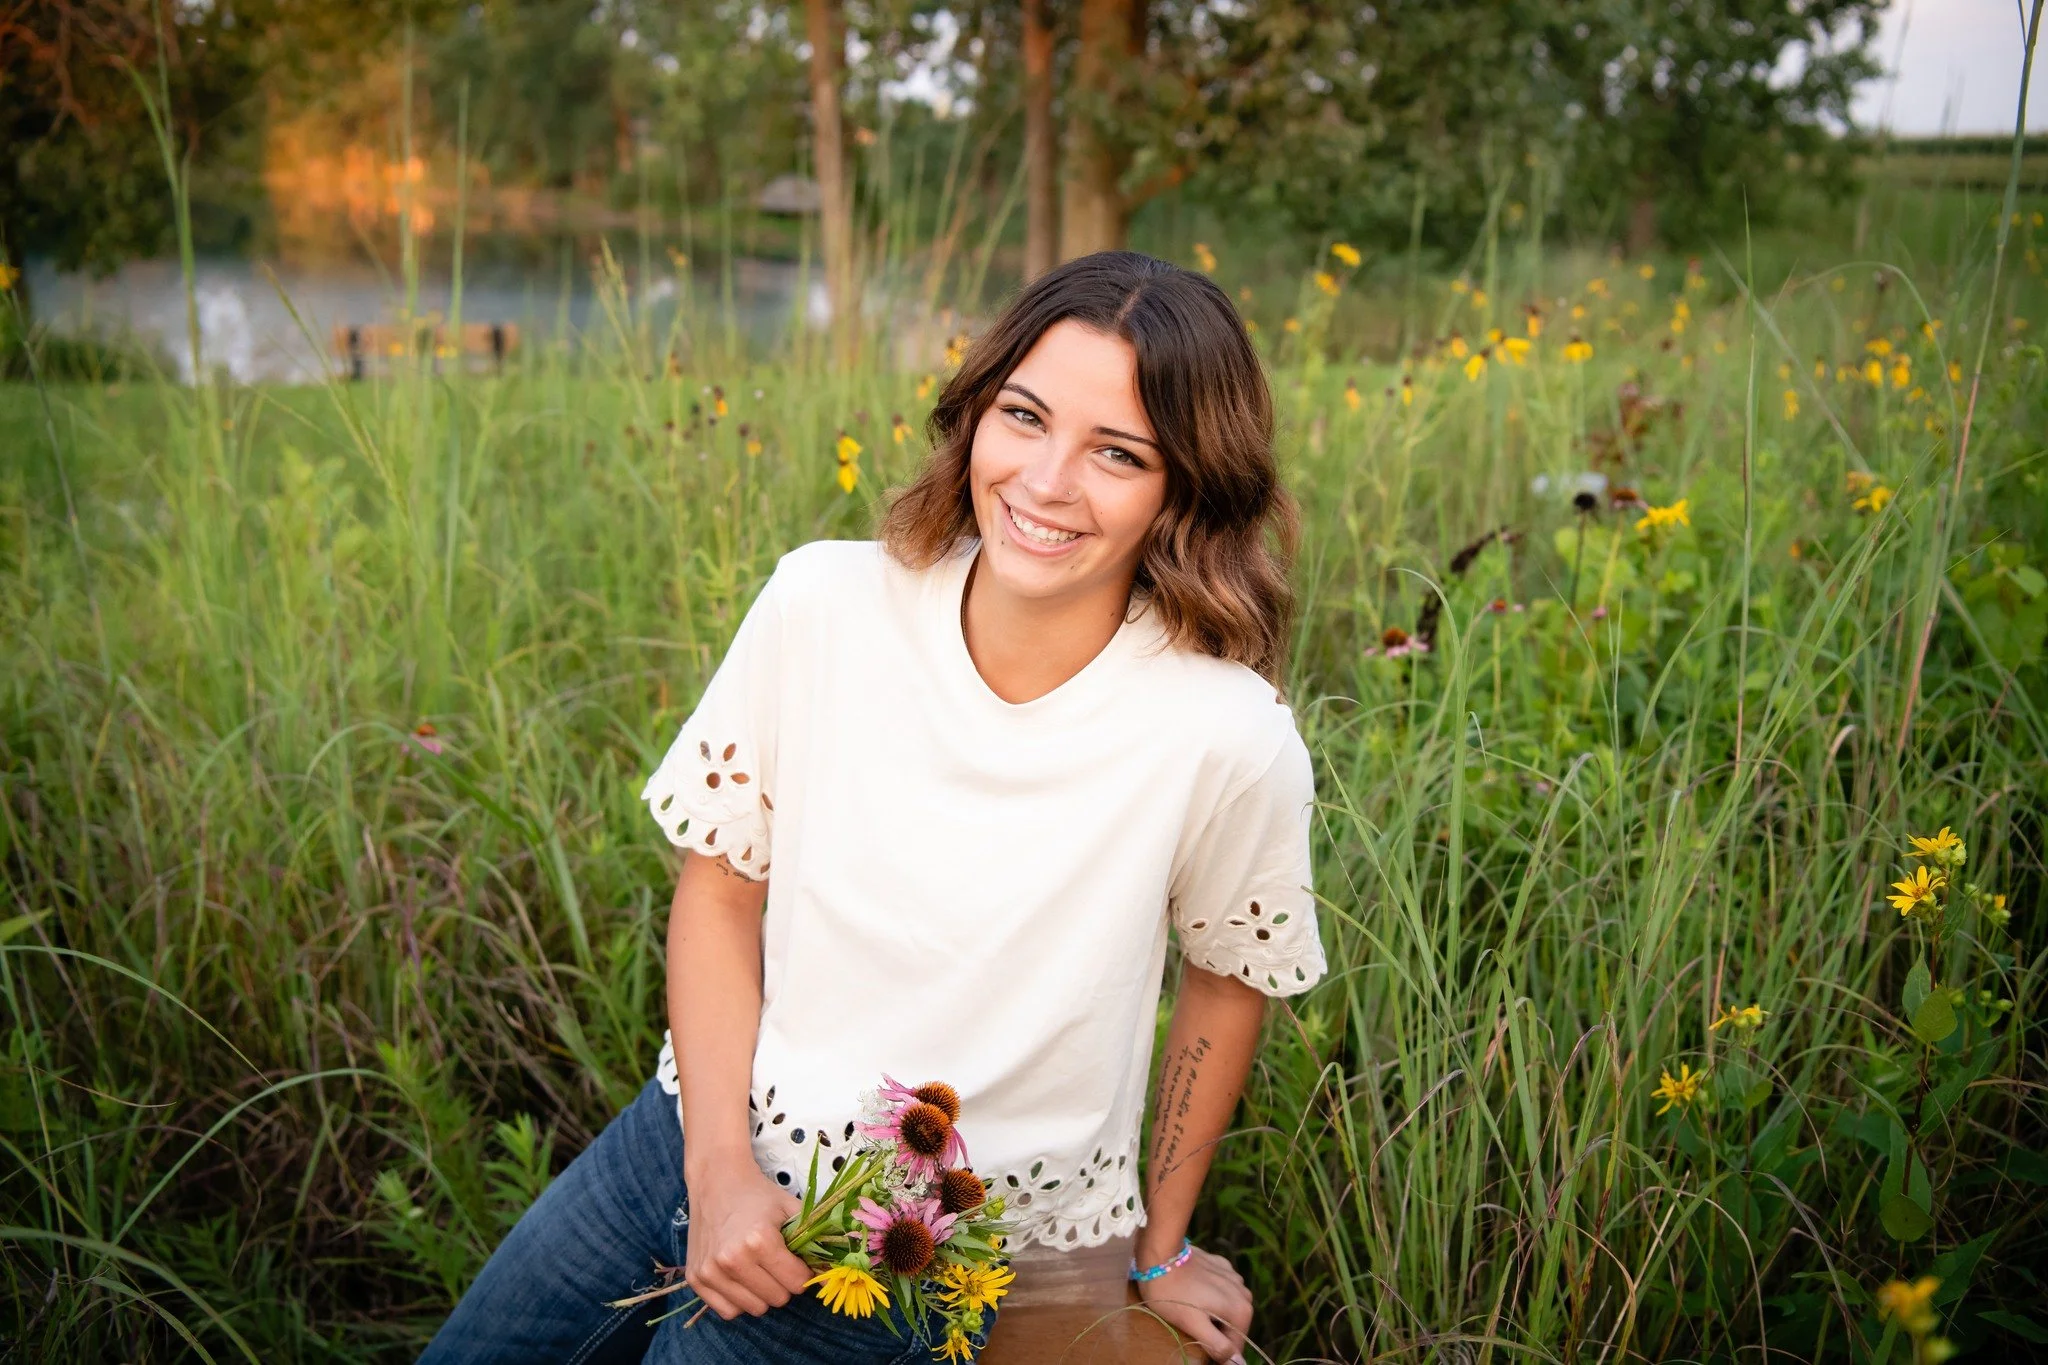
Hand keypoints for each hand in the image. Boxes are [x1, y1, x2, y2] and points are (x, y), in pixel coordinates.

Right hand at [682, 1159, 810, 1319]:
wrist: (717, 1182)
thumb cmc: (758, 1196)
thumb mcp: (791, 1209)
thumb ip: (815, 1240)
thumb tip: (832, 1273)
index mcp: (759, 1240)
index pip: (796, 1282)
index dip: (802, 1272)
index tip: (796, 1260)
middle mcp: (732, 1259)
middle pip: (777, 1298)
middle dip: (784, 1283)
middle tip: (777, 1263)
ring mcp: (710, 1271)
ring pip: (754, 1309)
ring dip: (762, 1294)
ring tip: (758, 1268)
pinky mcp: (696, 1279)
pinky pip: (728, 1311)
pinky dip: (739, 1300)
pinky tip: (740, 1278)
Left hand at [1134, 1244, 1252, 1362]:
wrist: (1159, 1254)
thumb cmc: (1172, 1294)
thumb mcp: (1193, 1324)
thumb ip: (1218, 1345)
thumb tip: (1239, 1363)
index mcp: (1241, 1310)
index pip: (1235, 1345)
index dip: (1217, 1351)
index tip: (1197, 1344)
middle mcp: (1244, 1293)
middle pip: (1232, 1325)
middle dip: (1216, 1330)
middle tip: (1191, 1326)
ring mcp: (1234, 1277)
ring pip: (1227, 1307)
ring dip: (1214, 1314)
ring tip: (1191, 1310)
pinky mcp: (1221, 1265)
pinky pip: (1222, 1289)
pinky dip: (1212, 1295)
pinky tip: (1195, 1292)